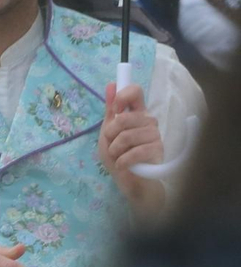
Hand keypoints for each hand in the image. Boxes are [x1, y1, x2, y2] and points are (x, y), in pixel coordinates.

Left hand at [100, 82, 164, 214]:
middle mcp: (148, 121)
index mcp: (136, 114)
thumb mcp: (108, 134)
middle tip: (112, 146)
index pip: (135, 92)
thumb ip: (110, 111)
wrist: (130, 182)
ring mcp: (155, 135)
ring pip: (126, 136)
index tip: (115, 109)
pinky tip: (123, 165)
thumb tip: (111, 85)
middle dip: (110, 135)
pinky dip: (123, 161)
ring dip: (115, 151)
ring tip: (118, 157)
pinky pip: (135, 151)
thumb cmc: (118, 156)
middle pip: (124, 118)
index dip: (122, 96)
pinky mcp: (158, 150)